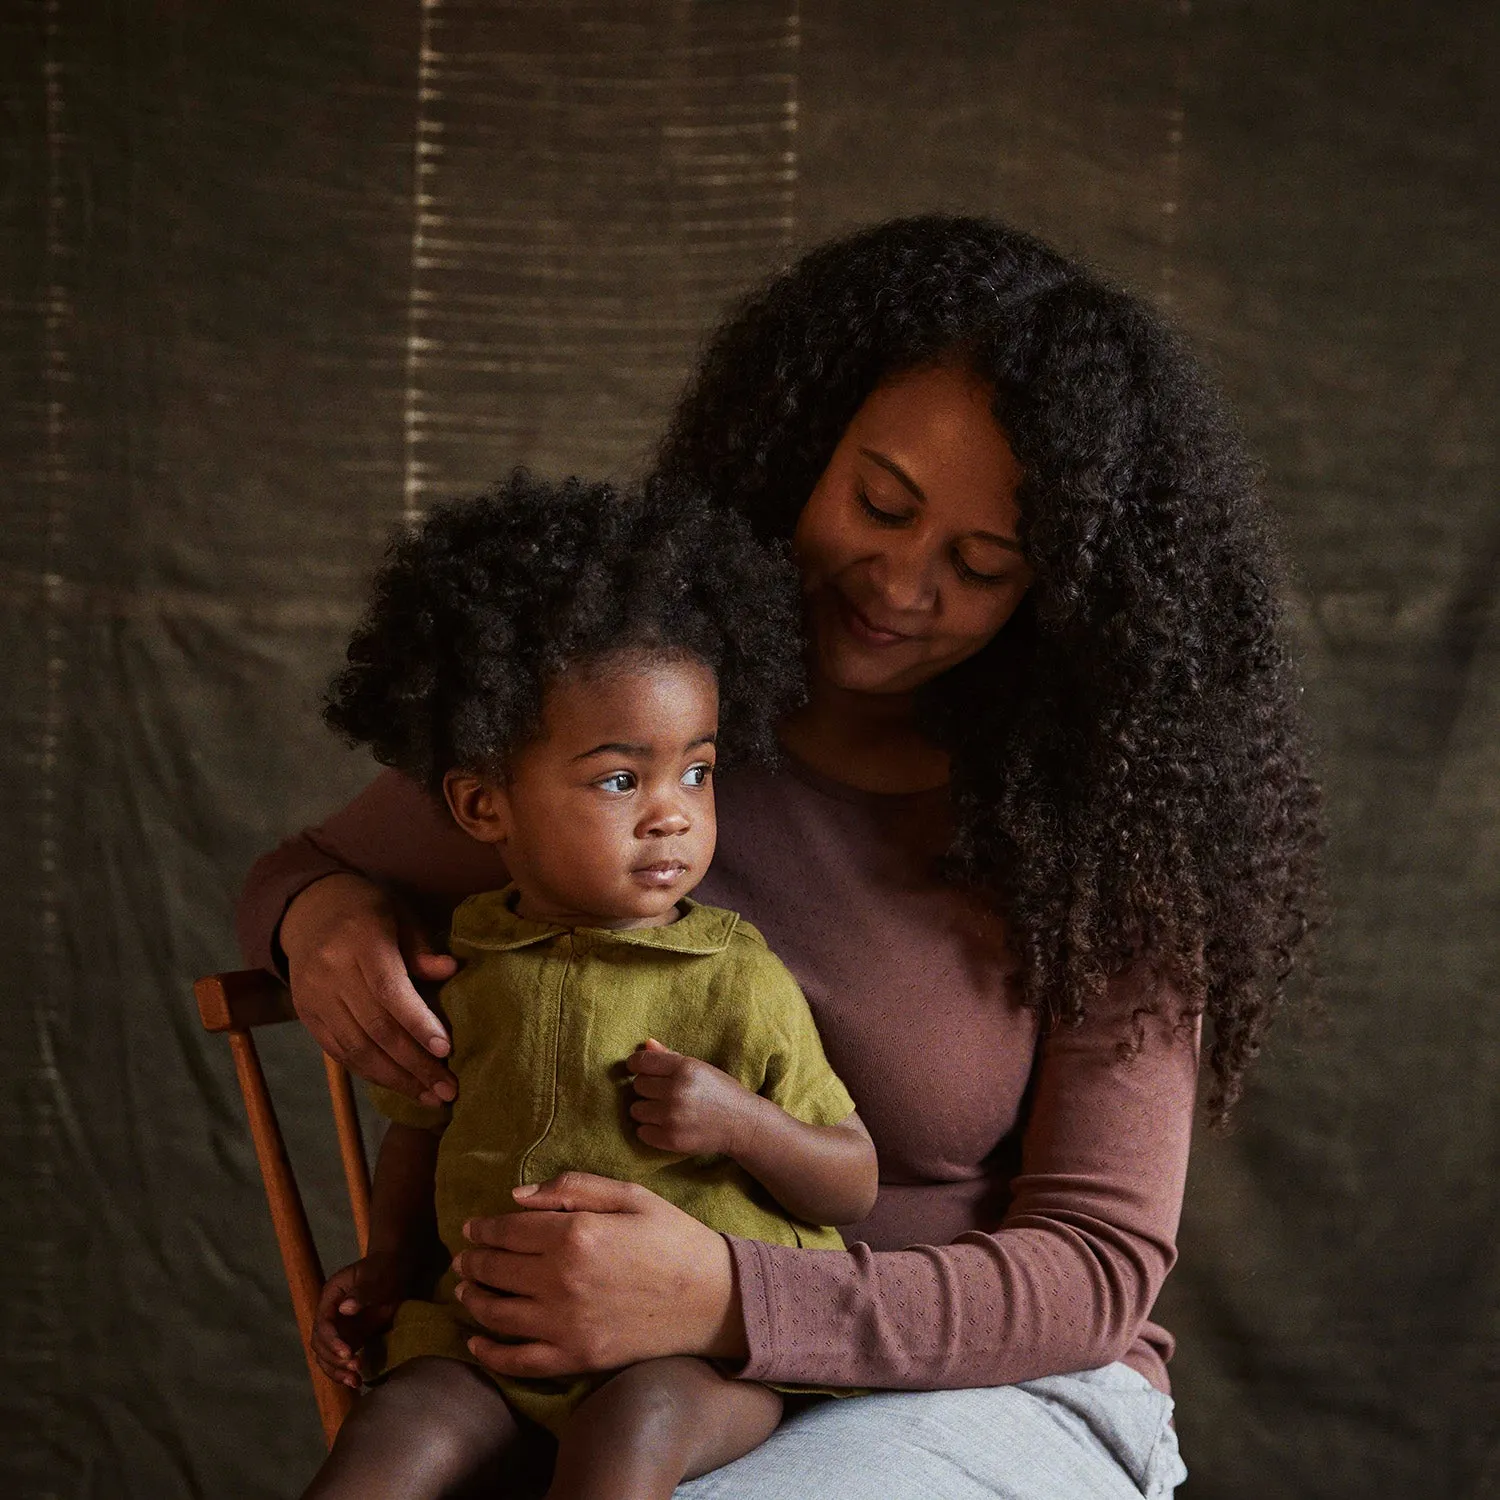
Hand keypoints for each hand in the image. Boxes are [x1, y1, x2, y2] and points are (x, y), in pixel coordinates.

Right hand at [280, 873, 458, 1104]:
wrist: (309, 909)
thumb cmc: (368, 911)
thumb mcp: (399, 914)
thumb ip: (421, 947)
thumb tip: (449, 972)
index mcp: (360, 940)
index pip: (390, 991)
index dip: (418, 1024)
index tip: (447, 1051)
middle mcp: (331, 971)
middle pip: (375, 1027)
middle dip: (414, 1064)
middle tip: (448, 1090)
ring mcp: (314, 996)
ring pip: (356, 1047)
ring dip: (395, 1078)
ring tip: (429, 1096)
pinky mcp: (306, 1015)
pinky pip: (339, 1052)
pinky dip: (370, 1072)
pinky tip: (398, 1084)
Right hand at [310, 1250, 414, 1388]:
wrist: (396, 1271)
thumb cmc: (384, 1269)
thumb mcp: (375, 1277)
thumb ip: (361, 1292)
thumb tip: (344, 1309)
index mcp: (330, 1297)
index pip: (323, 1324)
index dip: (332, 1341)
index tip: (347, 1352)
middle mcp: (329, 1315)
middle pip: (320, 1344)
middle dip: (334, 1360)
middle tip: (354, 1367)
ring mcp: (339, 1329)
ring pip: (327, 1356)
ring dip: (337, 1371)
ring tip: (355, 1381)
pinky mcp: (350, 1338)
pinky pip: (342, 1359)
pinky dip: (346, 1371)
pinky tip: (357, 1382)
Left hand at [451, 1172, 745, 1379]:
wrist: (714, 1298)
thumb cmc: (674, 1238)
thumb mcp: (630, 1196)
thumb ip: (572, 1188)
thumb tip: (516, 1196)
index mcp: (575, 1234)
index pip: (507, 1230)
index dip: (483, 1228)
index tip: (472, 1227)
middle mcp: (561, 1281)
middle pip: (496, 1270)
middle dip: (473, 1260)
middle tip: (464, 1256)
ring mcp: (566, 1325)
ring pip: (496, 1314)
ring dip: (473, 1299)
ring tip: (466, 1289)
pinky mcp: (577, 1358)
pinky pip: (518, 1361)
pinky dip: (490, 1353)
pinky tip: (476, 1341)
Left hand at [626, 1038, 758, 1156]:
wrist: (742, 1124)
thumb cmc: (720, 1091)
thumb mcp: (699, 1067)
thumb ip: (670, 1055)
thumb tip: (646, 1044)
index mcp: (684, 1068)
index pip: (642, 1062)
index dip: (635, 1065)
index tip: (637, 1069)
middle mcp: (676, 1090)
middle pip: (638, 1085)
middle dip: (647, 1088)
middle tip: (663, 1093)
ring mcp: (672, 1116)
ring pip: (636, 1109)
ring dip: (647, 1110)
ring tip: (664, 1110)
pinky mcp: (671, 1139)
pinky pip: (642, 1132)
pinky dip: (650, 1130)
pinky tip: (665, 1125)